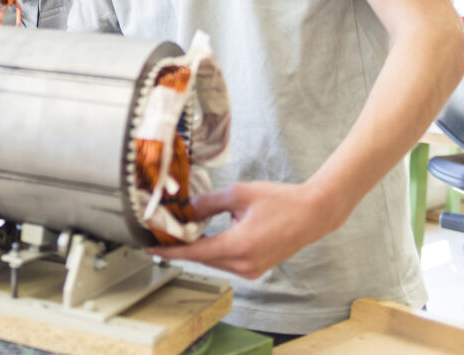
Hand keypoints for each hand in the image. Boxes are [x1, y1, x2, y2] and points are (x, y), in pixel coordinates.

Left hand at [150, 180, 335, 278]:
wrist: (313, 214)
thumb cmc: (280, 201)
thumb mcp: (239, 194)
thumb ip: (209, 202)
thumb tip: (186, 208)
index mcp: (238, 247)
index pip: (194, 253)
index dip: (170, 250)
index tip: (150, 247)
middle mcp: (244, 265)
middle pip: (202, 257)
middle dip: (182, 245)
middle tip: (164, 231)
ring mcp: (252, 270)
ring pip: (214, 260)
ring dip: (198, 248)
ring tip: (182, 231)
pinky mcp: (257, 269)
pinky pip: (227, 262)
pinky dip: (214, 250)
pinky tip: (205, 236)